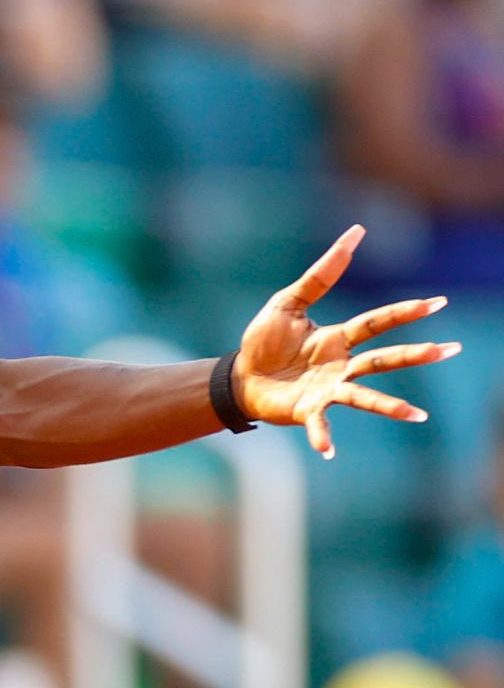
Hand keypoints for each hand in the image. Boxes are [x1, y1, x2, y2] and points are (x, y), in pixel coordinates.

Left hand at [234, 225, 457, 458]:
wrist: (238, 377)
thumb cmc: (265, 342)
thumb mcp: (288, 302)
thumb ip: (319, 275)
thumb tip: (353, 235)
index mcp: (339, 338)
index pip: (377, 322)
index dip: (404, 311)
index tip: (437, 303)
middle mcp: (341, 366)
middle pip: (384, 359)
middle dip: (416, 355)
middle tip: (449, 350)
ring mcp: (327, 390)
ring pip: (365, 397)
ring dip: (390, 406)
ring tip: (418, 415)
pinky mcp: (307, 410)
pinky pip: (319, 424)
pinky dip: (324, 436)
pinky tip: (328, 452)